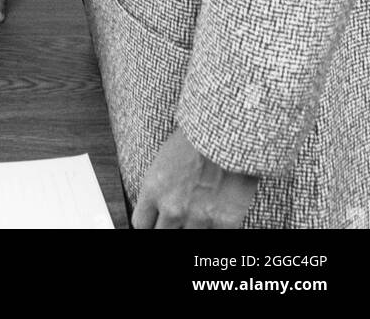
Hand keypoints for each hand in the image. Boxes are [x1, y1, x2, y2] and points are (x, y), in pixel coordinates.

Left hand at [132, 127, 259, 228]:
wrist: (229, 131)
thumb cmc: (197, 136)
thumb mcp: (165, 159)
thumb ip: (160, 188)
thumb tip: (159, 208)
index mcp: (154, 189)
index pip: (140, 224)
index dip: (150, 224)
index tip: (155, 222)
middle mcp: (173, 208)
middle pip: (161, 235)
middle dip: (168, 227)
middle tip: (177, 217)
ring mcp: (199, 218)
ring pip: (187, 239)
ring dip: (192, 227)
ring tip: (198, 214)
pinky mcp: (225, 222)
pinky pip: (216, 238)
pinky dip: (215, 229)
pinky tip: (216, 218)